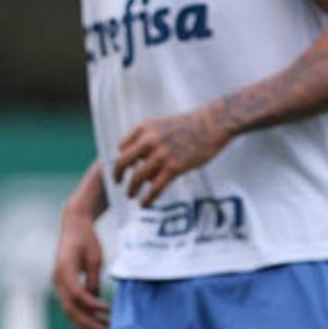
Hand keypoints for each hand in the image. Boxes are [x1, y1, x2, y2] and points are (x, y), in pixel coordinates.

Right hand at [52, 206, 109, 328]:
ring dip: (82, 322)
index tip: (108, 311)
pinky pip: (68, 303)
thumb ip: (93, 280)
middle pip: (70, 306)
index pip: (78, 294)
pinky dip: (78, 315)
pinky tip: (88, 326)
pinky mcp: (61, 282)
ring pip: (68, 308)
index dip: (93, 306)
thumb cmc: (87, 239)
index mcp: (65, 269)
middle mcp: (57, 277)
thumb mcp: (95, 258)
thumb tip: (95, 301)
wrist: (73, 224)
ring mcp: (57, 281)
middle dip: (87, 322)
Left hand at [112, 106, 230, 205]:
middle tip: (117, 182)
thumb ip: (147, 139)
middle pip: (123, 161)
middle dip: (117, 174)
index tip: (125, 168)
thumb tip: (138, 161)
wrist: (210, 124)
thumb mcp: (160, 125)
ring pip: (137, 177)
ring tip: (130, 195)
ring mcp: (161, 154)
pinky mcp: (174, 167)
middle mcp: (148, 140)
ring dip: (132, 189)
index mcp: (143, 127)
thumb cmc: (186, 125)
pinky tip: (144, 204)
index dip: (122, 158)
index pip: (121, 146)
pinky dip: (147, 198)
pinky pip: (155, 188)